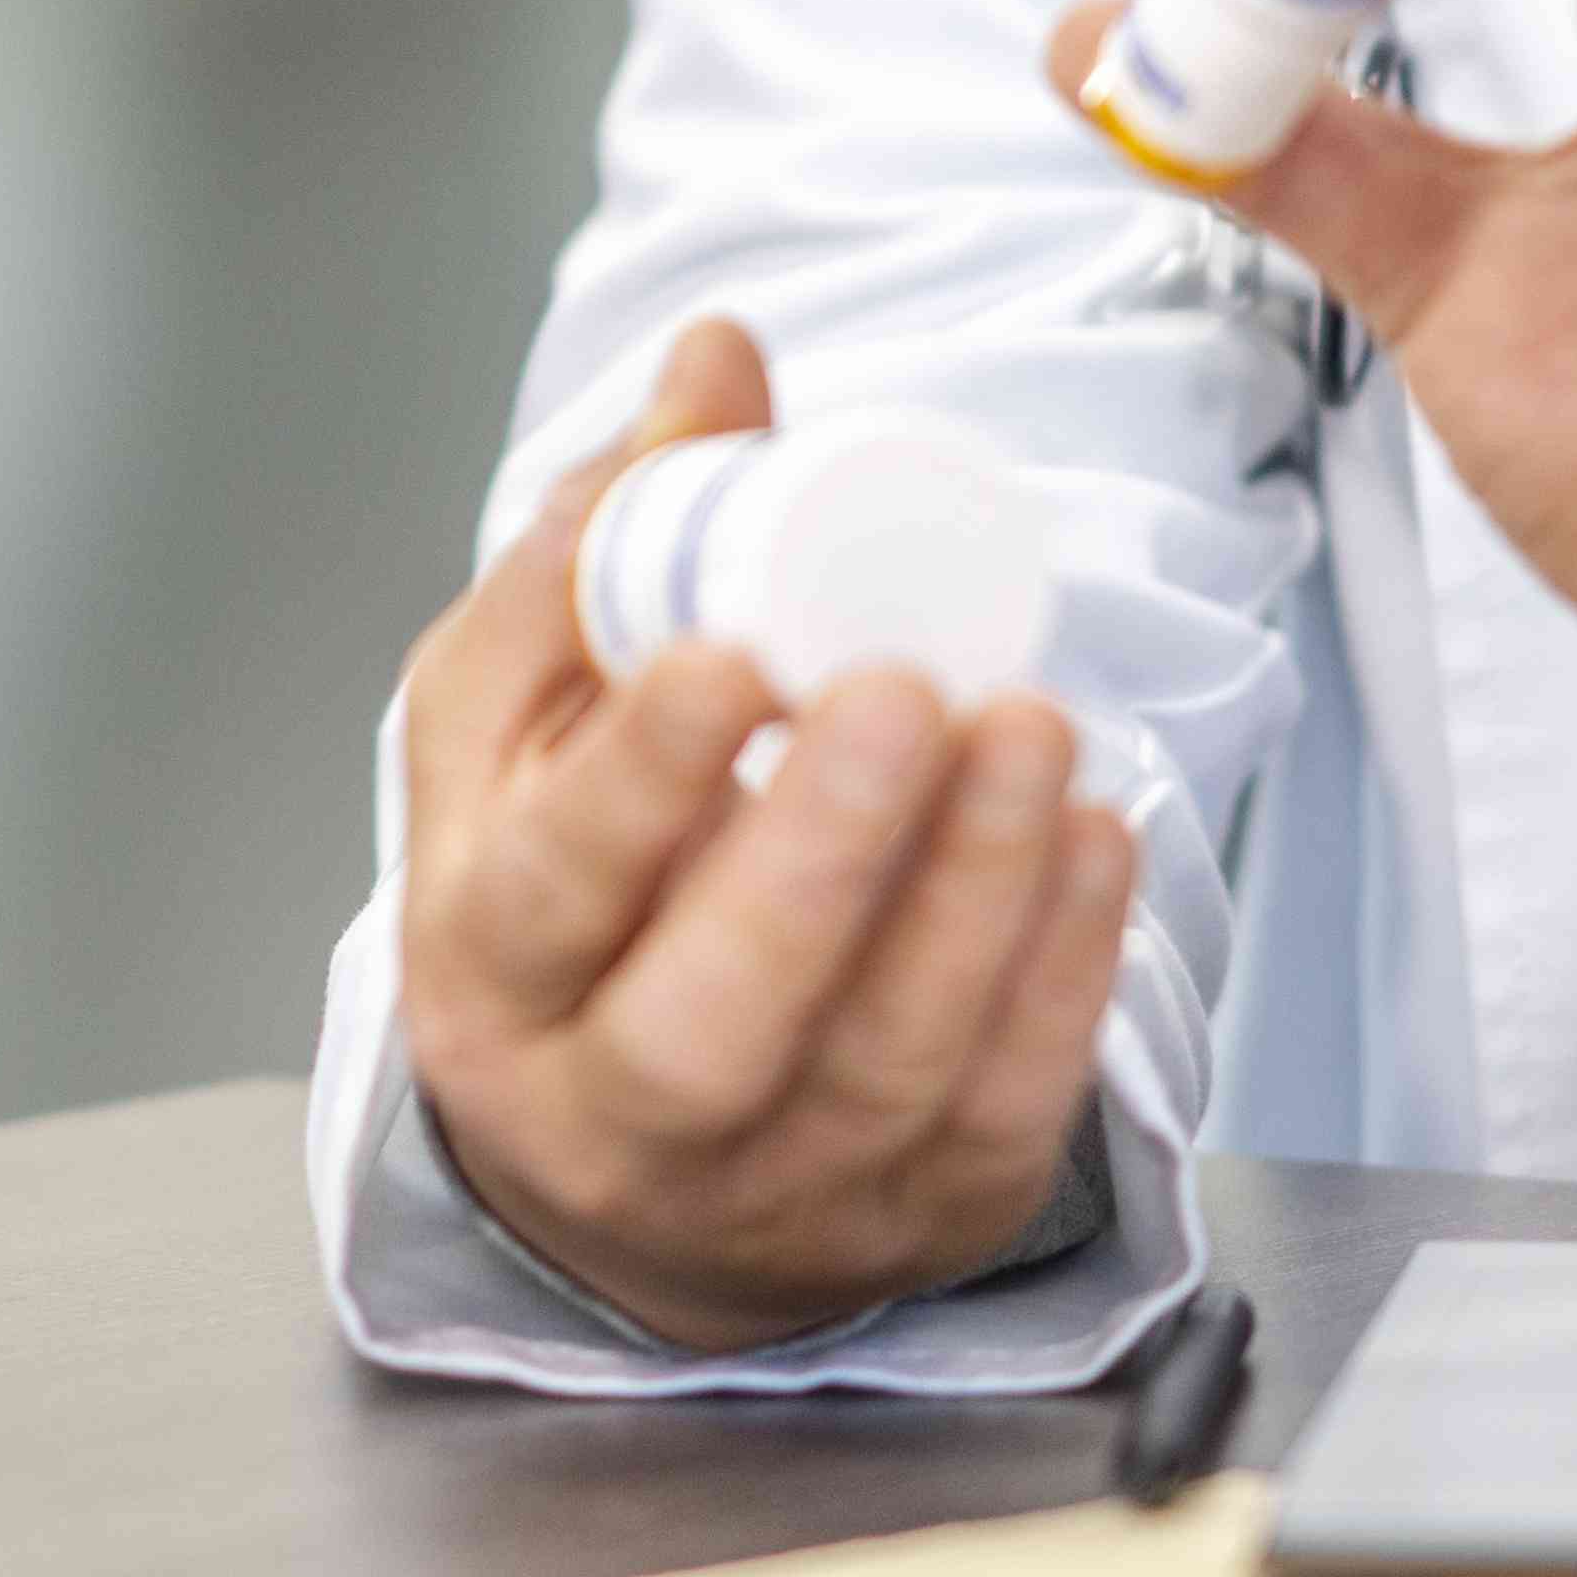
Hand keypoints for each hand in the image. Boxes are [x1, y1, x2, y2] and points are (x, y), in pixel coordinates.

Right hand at [388, 317, 1144, 1352]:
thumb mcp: (520, 718)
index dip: (639, 777)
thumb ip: (605, 542)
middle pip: (714, 1024)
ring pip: (882, 1069)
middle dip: (825, 856)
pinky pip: (1002, 1112)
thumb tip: (722, 360)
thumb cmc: (566, 892)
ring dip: (976, 892)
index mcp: (489, 971)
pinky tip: (1087, 836)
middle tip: (911, 691)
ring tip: (1034, 726)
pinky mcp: (920, 1216)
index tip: (731, 654)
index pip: (553, 889)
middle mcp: (612, 1114)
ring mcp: (776, 1189)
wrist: (630, 1153)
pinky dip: (1062, 973)